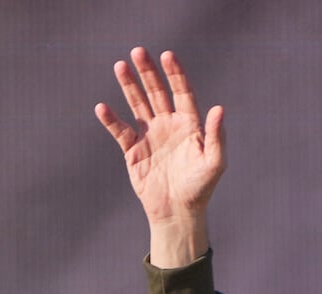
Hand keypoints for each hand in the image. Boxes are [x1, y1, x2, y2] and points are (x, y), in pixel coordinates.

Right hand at [95, 47, 224, 267]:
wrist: (178, 213)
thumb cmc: (200, 188)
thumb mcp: (214, 163)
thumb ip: (217, 136)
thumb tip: (219, 108)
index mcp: (189, 124)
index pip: (182, 92)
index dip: (175, 74)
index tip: (167, 55)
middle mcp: (168, 125)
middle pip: (156, 92)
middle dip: (148, 72)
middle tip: (138, 51)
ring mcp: (150, 136)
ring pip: (138, 104)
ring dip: (129, 86)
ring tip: (120, 65)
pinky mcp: (134, 151)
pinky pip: (120, 131)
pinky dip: (111, 120)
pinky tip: (102, 107)